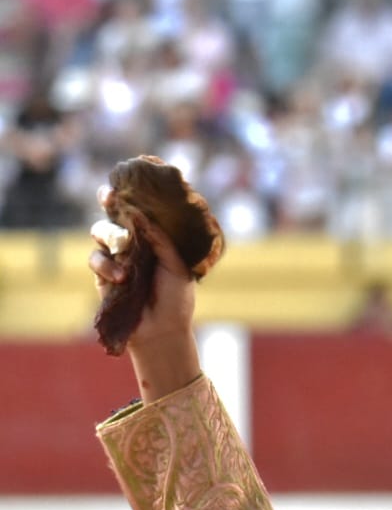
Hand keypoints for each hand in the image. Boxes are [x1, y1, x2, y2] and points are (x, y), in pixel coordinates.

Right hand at [90, 189, 201, 401]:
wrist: (163, 329)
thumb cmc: (176, 297)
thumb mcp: (178, 266)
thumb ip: (162, 241)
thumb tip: (143, 216)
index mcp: (154, 236)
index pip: (141, 209)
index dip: (133, 194)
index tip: (128, 180)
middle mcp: (133, 241)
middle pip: (114, 213)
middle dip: (109, 200)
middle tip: (109, 195)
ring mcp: (116, 256)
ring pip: (101, 231)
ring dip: (111, 235)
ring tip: (124, 246)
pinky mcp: (102, 274)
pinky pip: (96, 258)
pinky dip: (106, 264)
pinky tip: (121, 276)